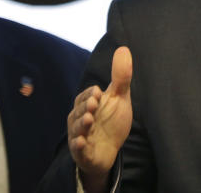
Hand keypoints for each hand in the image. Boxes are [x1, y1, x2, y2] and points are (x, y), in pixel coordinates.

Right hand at [68, 47, 132, 192]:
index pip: (84, 97)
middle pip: (78, 112)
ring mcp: (79, 136)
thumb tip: (124, 48)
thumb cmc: (112, 121)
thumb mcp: (119, 98)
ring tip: (89, 120)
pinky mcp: (82, 153)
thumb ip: (120, 76)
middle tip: (93, 105)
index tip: (98, 93)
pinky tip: (82, 142)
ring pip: (76, 130)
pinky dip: (78, 146)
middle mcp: (79, 119)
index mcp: (86, 105)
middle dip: (85, 108)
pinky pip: (77, 150)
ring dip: (81, 125)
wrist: (109, 151)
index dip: (90, 95)